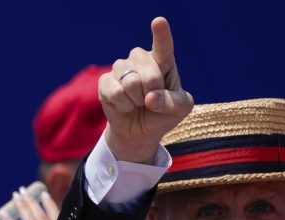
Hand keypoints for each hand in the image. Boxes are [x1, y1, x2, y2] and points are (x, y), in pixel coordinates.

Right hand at [99, 16, 192, 162]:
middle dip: (153, 91)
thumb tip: (149, 98)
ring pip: (130, 82)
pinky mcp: (104, 81)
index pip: (163, 45)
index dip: (160, 33)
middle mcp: (140, 59)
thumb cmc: (162, 115)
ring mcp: (121, 68)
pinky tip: (125, 106)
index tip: (158, 22)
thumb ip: (172, 102)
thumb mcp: (180, 110)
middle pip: (149, 71)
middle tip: (151, 99)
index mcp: (162, 60)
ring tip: (138, 102)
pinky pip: (115, 92)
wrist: (139, 131)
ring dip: (137, 100)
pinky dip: (124, 106)